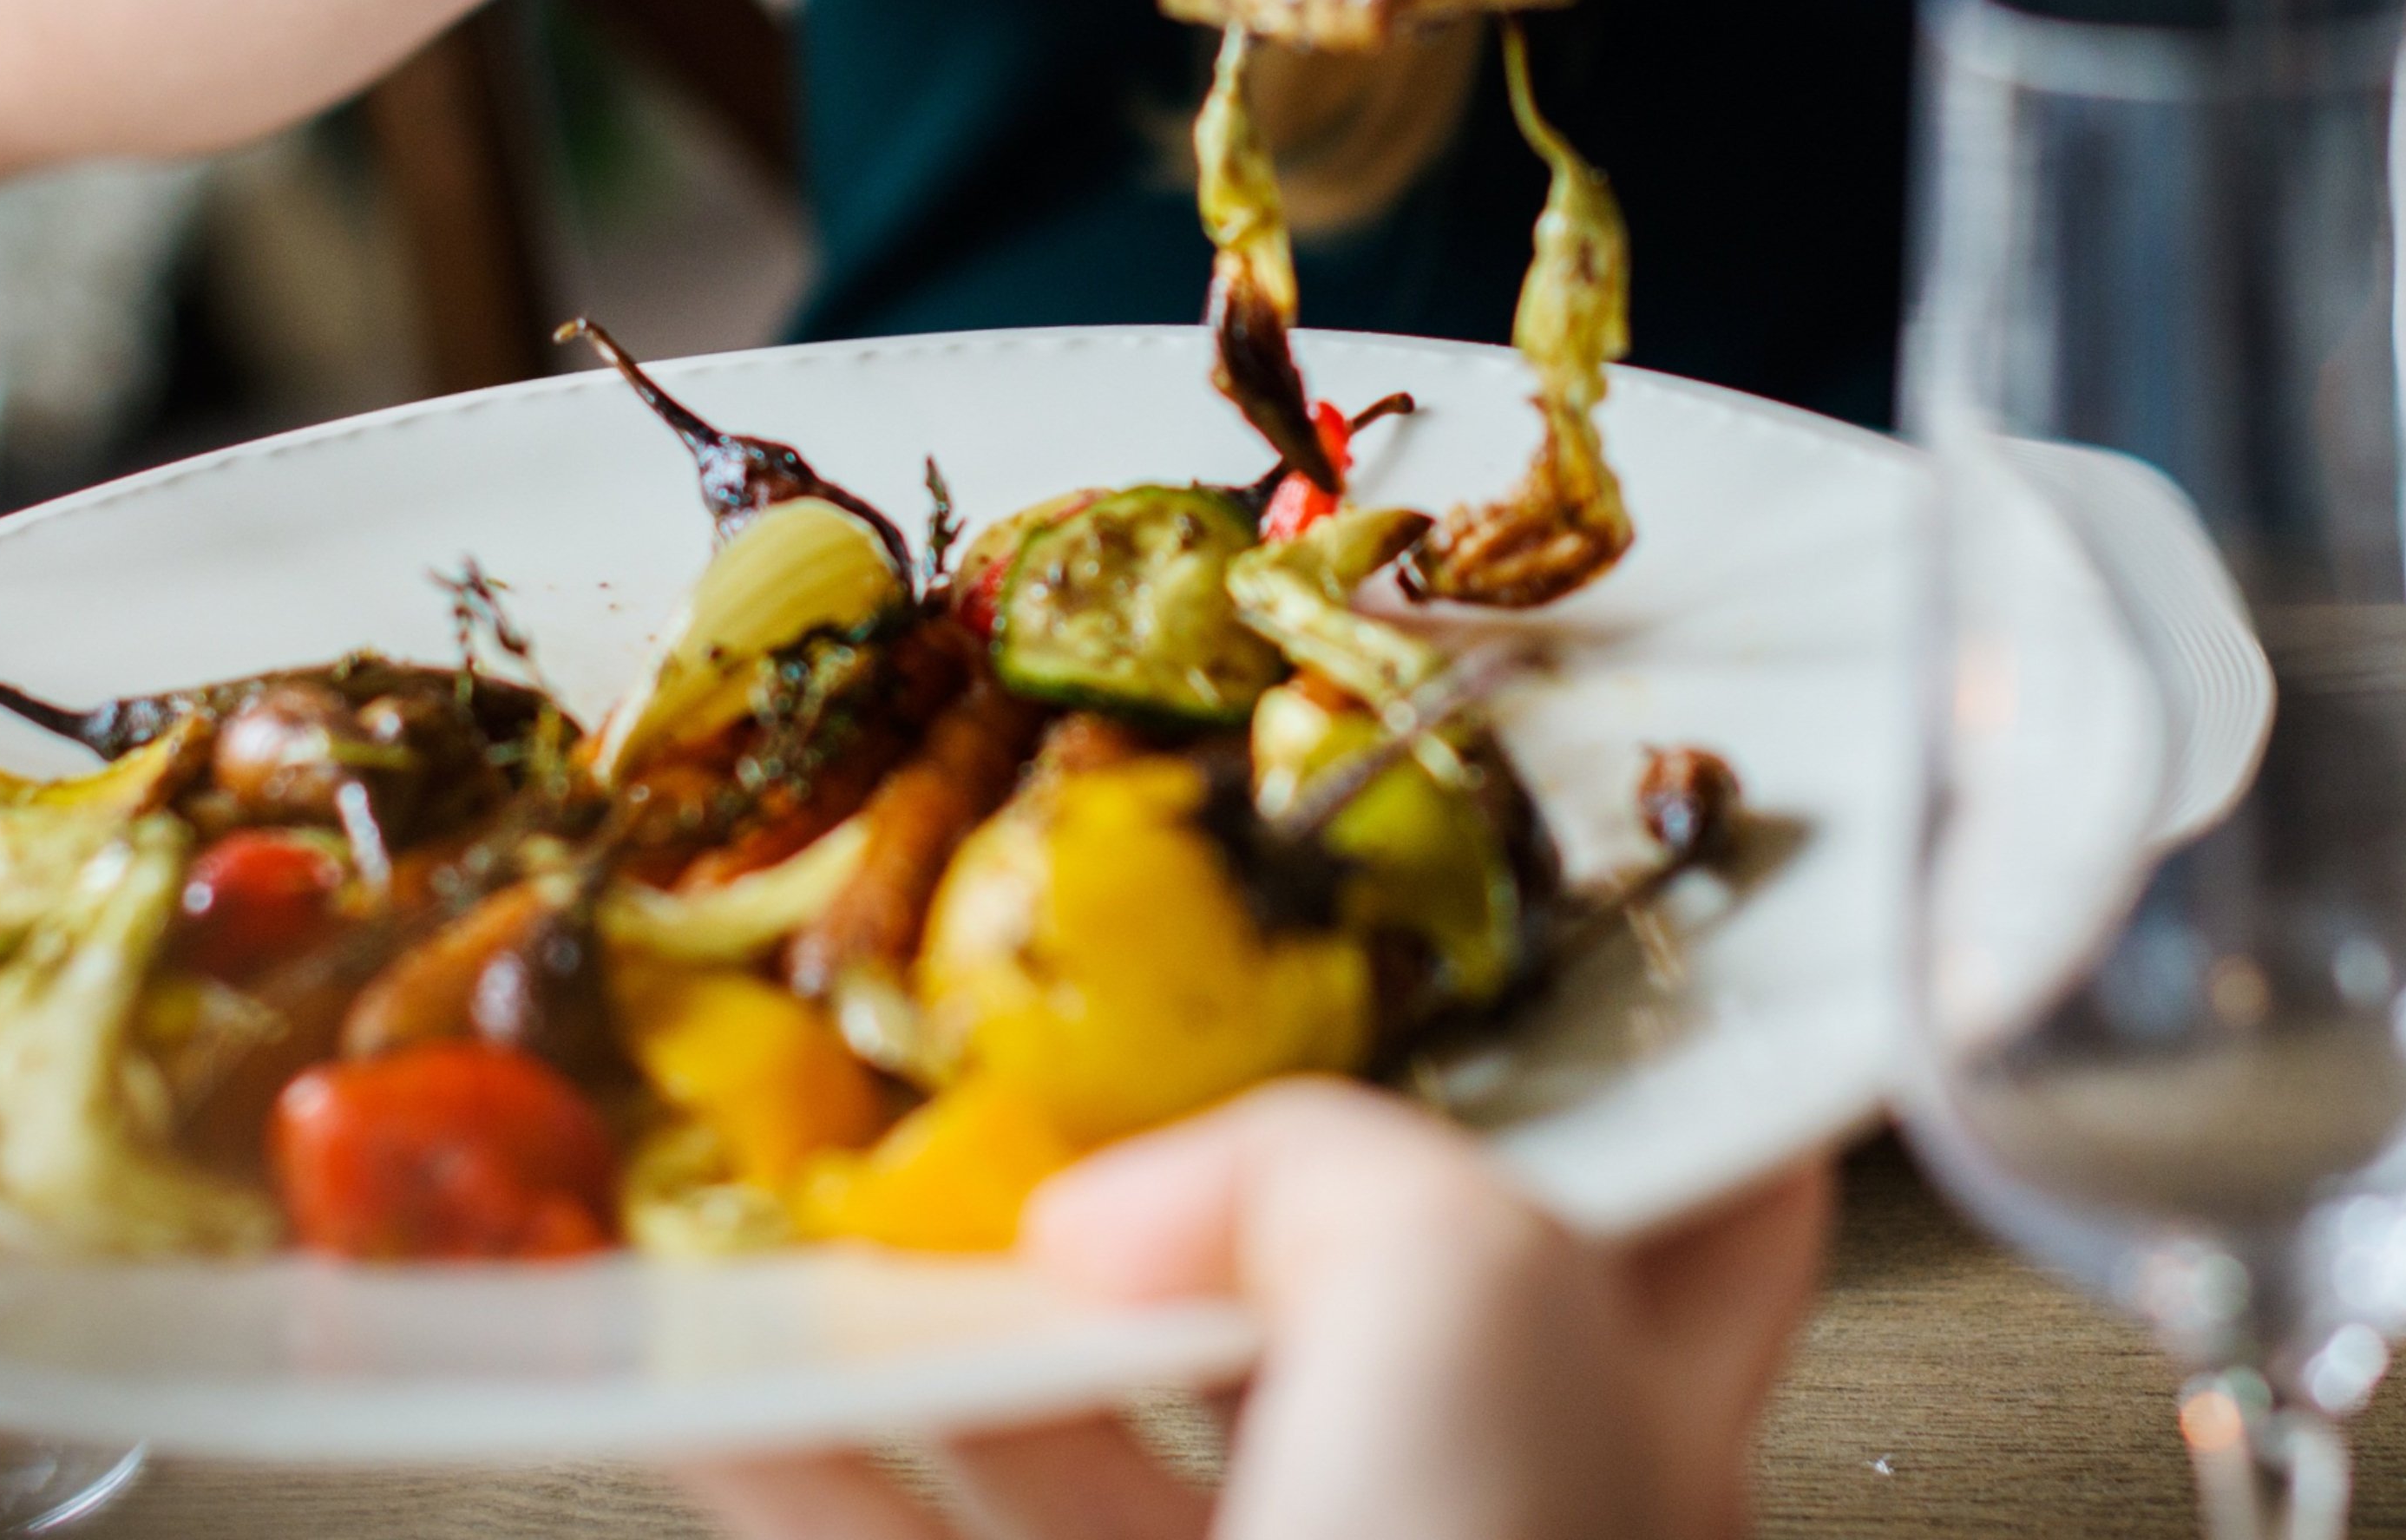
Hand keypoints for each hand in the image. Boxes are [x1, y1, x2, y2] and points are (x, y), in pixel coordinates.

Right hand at [676, 1080, 1827, 1539]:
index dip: (1609, 1051)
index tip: (1486, 925)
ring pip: (1102, 1419)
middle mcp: (1463, 1512)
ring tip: (848, 1181)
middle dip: (1186, 1155)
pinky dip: (813, 1461)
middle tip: (1072, 1028)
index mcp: (1623, 1411)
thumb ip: (1329, 1170)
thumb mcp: (1468, 1303)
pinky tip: (722, 1382)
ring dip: (959, 1301)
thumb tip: (1131, 1197)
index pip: (1683, 1193)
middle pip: (1326, 1276)